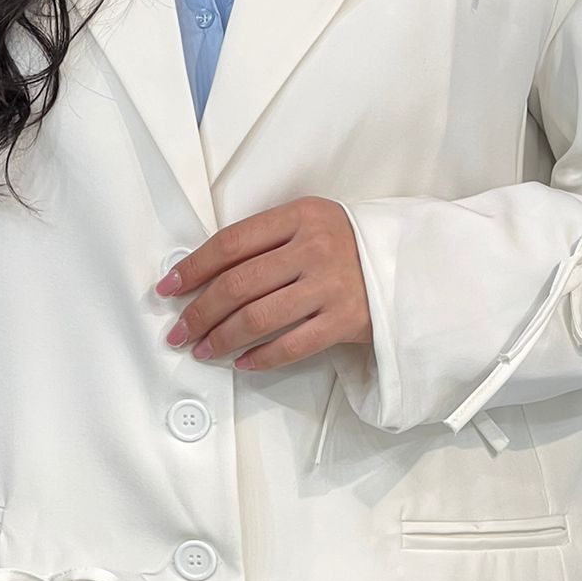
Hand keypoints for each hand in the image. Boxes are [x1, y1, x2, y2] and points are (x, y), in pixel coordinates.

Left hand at [154, 197, 371, 369]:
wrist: (412, 263)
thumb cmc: (350, 244)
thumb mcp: (310, 223)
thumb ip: (266, 240)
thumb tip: (206, 274)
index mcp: (299, 217)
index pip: (231, 243)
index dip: (193, 268)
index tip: (169, 288)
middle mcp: (313, 249)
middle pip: (238, 284)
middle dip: (199, 311)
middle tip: (179, 330)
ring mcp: (330, 286)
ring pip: (258, 317)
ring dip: (221, 338)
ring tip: (203, 349)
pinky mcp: (345, 320)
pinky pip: (291, 345)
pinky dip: (261, 358)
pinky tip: (242, 363)